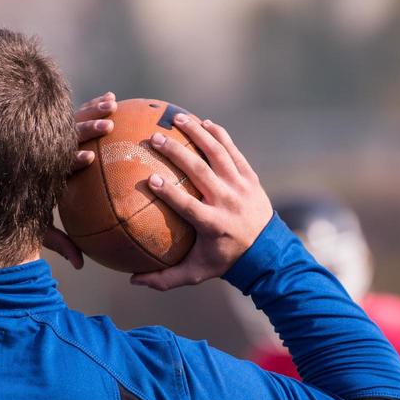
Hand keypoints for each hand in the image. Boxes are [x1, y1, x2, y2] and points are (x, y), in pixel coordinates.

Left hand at [42, 92, 116, 268]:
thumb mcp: (37, 227)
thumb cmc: (19, 208)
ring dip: (92, 110)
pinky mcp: (50, 127)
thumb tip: (80, 264)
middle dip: (86, 130)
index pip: (58, 164)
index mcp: (41, 173)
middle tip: (108, 125)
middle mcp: (41, 150)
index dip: (72, 160)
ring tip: (113, 102)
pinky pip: (72, 113)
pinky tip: (110, 98)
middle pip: (65, 135)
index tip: (88, 158)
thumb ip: (58, 241)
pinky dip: (91, 106)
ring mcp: (45, 136)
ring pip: (69, 118)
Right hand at [130, 114, 272, 290]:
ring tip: (177, 118)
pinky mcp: (249, 177)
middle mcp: (228, 201)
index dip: (169, 192)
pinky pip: (233, 151)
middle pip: (201, 172)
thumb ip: (165, 278)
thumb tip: (132, 280)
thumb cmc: (224, 260)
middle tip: (155, 138)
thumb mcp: (196, 273)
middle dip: (177, 153)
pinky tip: (204, 122)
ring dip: (198, 133)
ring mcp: (240, 186)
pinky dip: (220, 135)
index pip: (188, 205)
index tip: (150, 178)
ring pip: (218, 153)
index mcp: (213, 224)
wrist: (267, 251)